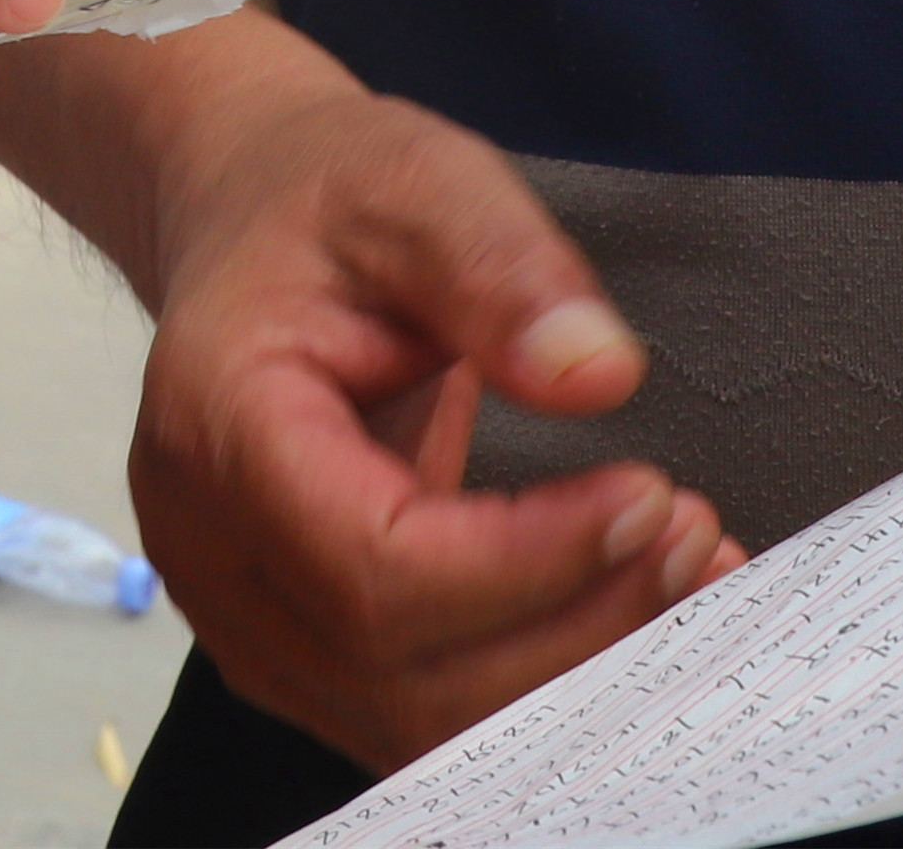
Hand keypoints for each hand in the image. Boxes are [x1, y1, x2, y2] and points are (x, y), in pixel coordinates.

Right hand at [118, 41, 738, 768]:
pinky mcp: (304, 649)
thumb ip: (499, 269)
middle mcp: (213, 551)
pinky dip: (538, 677)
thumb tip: (596, 375)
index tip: (647, 497)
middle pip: (401, 674)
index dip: (525, 562)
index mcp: (219, 427)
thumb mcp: (417, 181)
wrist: (249, 222)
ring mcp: (249, 619)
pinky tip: (630, 606)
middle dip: (571, 623)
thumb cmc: (320, 202)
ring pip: (419, 720)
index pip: (374, 567)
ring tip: (682, 570)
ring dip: (571, 668)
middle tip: (689, 534)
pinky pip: (424, 707)